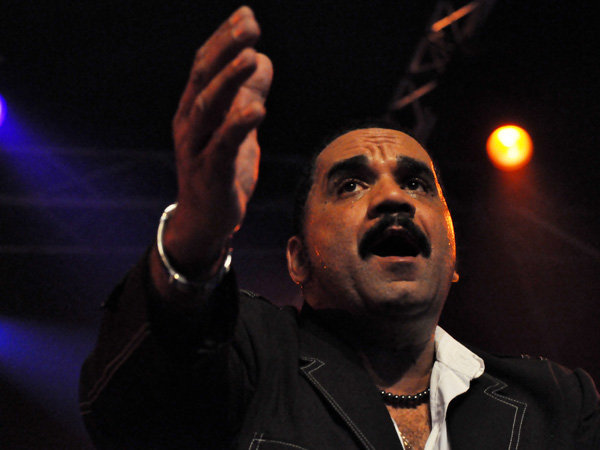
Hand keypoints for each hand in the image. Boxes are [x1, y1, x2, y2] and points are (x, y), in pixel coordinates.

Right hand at [163, 6, 272, 272]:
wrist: (206, 221)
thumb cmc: (220, 172)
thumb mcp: (237, 129)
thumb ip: (247, 95)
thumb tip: (264, 59)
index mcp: (194, 110)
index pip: (206, 67)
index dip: (224, 41)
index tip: (246, 16)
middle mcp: (190, 125)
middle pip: (204, 80)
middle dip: (225, 50)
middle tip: (249, 25)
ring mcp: (197, 150)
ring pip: (209, 108)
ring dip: (229, 80)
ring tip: (251, 56)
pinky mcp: (210, 174)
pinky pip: (222, 147)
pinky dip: (237, 126)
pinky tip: (256, 110)